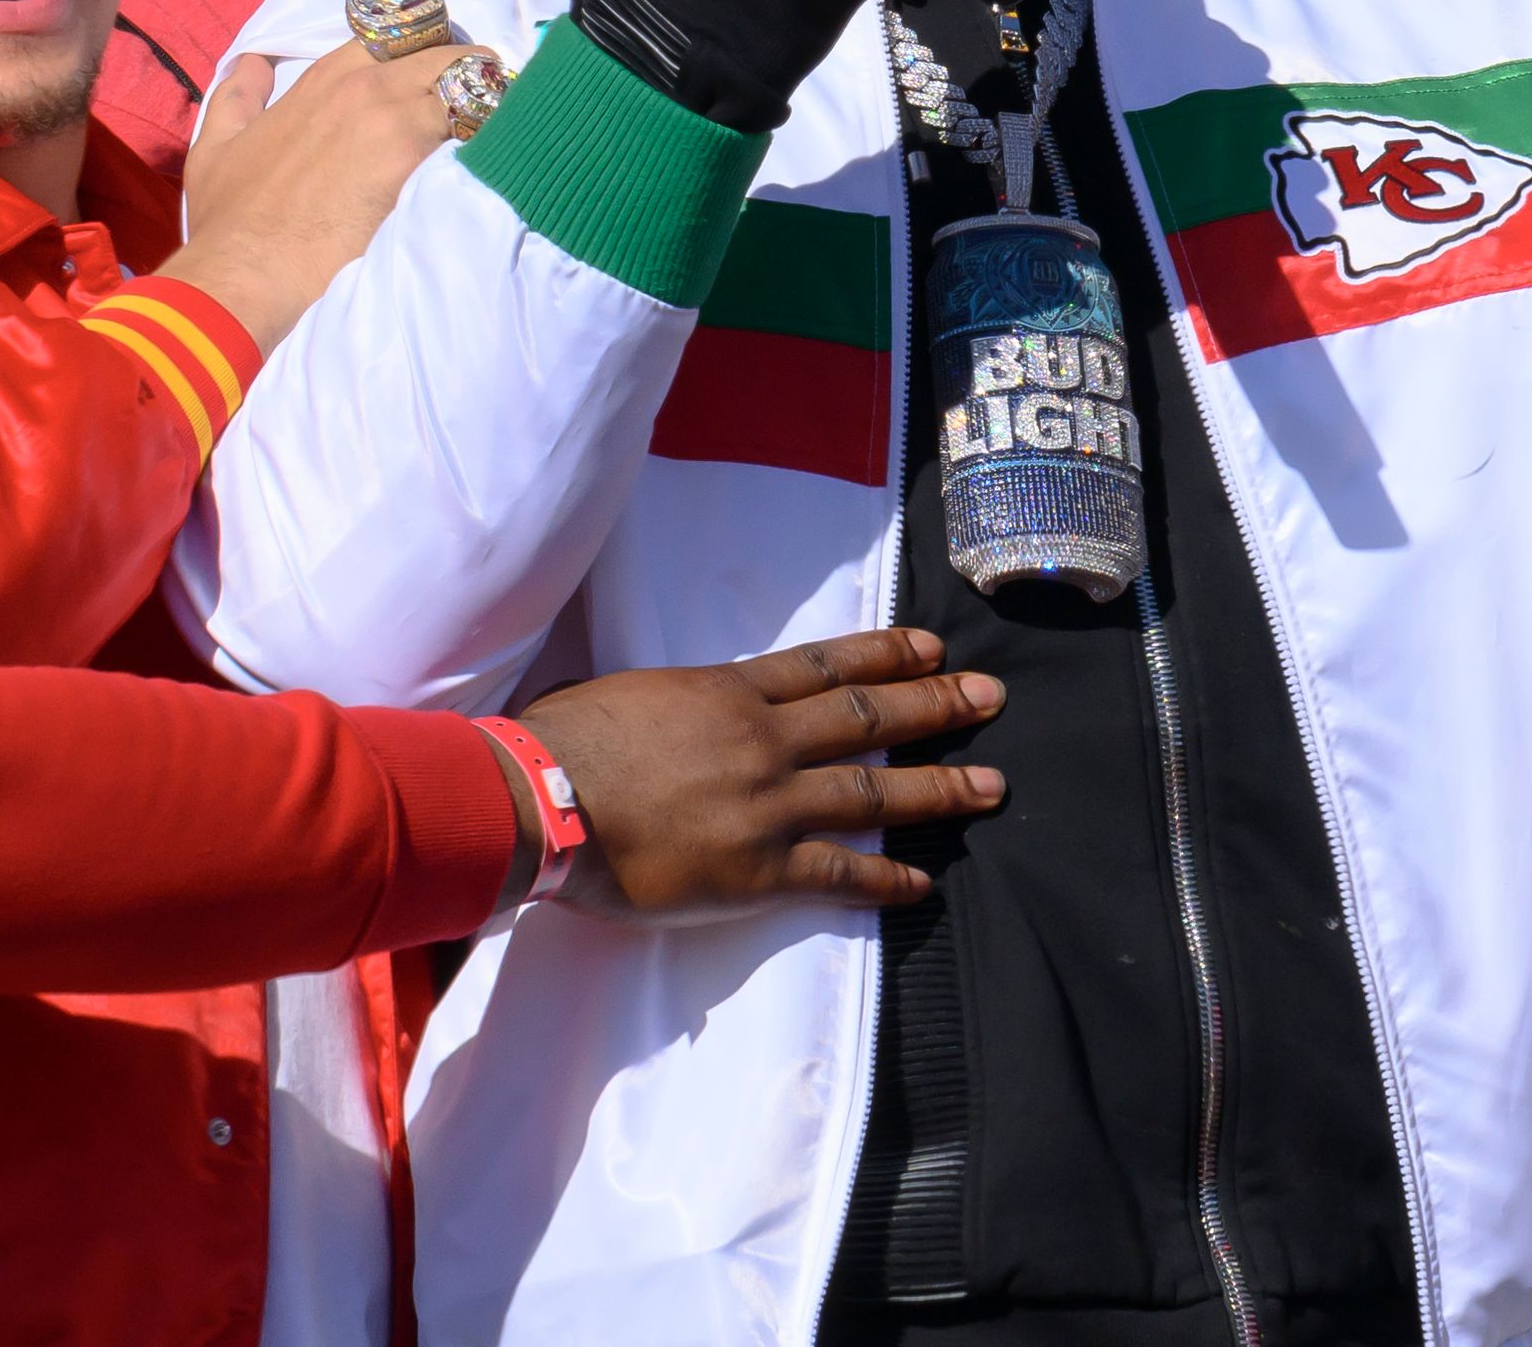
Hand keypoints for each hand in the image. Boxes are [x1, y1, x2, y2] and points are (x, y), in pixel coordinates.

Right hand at [164, 36, 496, 351]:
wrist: (246, 274)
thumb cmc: (229, 221)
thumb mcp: (215, 147)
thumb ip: (236, 98)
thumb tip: (251, 64)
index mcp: (324, 80)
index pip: (395, 36)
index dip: (423, 52)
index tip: (438, 77)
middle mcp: (365, 87)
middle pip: (443, 53)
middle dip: (469, 73)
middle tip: (482, 106)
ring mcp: (395, 121)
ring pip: (470, 85)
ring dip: (488, 106)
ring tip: (497, 136)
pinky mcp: (419, 163)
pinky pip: (478, 133)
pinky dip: (492, 141)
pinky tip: (498, 163)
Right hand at [512, 629, 1004, 918]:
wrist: (541, 798)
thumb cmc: (561, 742)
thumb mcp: (625, 695)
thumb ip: (669, 703)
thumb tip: (668, 711)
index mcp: (727, 692)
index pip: (826, 667)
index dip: (885, 656)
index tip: (932, 650)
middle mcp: (763, 740)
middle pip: (868, 716)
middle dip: (935, 705)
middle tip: (990, 697)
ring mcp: (768, 804)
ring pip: (872, 790)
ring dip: (938, 788)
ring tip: (990, 786)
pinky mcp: (760, 870)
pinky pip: (840, 874)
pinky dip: (885, 877)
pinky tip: (922, 882)